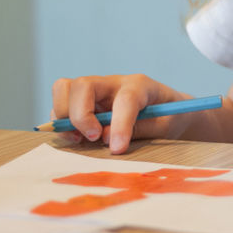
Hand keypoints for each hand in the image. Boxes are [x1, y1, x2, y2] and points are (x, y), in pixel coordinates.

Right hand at [50, 74, 187, 153]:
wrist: (172, 112)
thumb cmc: (170, 117)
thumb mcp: (166, 126)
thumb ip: (140, 129)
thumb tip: (107, 138)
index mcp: (141, 86)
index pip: (125, 99)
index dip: (120, 124)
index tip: (118, 148)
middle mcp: (114, 83)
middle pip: (82, 85)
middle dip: (80, 115)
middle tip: (93, 137)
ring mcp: (96, 92)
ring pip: (64, 89)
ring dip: (65, 117)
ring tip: (81, 138)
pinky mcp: (84, 103)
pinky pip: (60, 105)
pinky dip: (61, 123)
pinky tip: (78, 138)